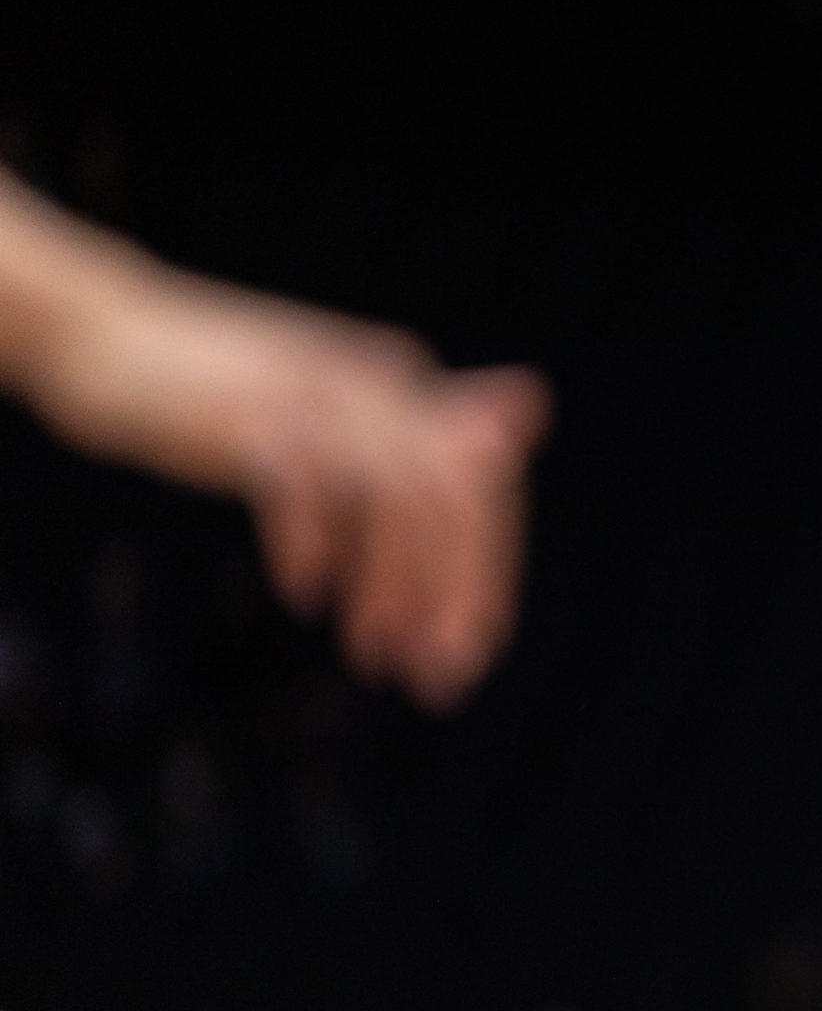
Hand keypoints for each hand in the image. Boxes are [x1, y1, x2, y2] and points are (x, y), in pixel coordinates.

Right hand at [29, 263, 548, 710]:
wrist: (104, 334)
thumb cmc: (222, 389)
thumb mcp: (335, 414)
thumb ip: (420, 430)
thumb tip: (526, 417)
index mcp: (404, 391)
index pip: (486, 493)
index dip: (489, 579)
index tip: (471, 654)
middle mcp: (375, 385)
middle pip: (455, 501)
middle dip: (456, 597)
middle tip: (437, 676)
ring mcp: (314, 394)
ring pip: (393, 497)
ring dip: (393, 588)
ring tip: (375, 655)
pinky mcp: (249, 409)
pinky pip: (304, 481)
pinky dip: (313, 544)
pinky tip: (304, 595)